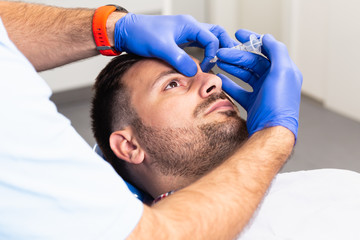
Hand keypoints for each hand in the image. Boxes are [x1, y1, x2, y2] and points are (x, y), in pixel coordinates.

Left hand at [114, 13, 234, 76]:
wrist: (127, 32)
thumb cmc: (141, 34)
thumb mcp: (161, 47)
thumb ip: (179, 59)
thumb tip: (194, 71)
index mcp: (189, 25)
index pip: (212, 38)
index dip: (214, 53)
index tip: (207, 67)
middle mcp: (189, 28)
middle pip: (215, 33)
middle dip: (224, 45)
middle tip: (228, 59)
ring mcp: (184, 34)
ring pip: (207, 39)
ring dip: (214, 49)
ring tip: (218, 63)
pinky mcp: (179, 41)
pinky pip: (197, 45)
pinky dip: (204, 53)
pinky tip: (203, 63)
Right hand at [217, 29, 301, 138]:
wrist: (272, 132)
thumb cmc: (279, 104)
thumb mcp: (282, 72)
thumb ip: (276, 51)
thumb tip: (267, 37)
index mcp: (283, 70)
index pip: (266, 49)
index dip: (252, 40)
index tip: (238, 34)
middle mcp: (274, 80)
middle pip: (252, 62)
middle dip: (236, 56)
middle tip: (220, 53)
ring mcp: (263, 92)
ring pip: (245, 74)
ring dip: (231, 67)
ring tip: (217, 62)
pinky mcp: (254, 103)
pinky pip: (240, 90)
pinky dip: (230, 84)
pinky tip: (221, 79)